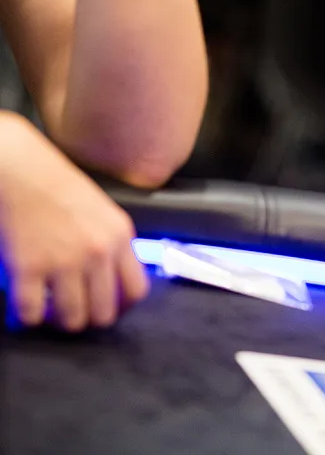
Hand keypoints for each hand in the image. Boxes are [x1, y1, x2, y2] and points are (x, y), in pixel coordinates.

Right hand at [0, 112, 148, 330]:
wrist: (21, 171)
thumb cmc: (60, 188)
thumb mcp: (103, 213)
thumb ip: (113, 244)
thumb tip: (114, 280)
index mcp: (120, 237)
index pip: (136, 290)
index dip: (122, 306)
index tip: (108, 308)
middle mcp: (98, 253)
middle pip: (104, 312)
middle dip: (89, 318)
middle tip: (74, 310)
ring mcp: (64, 262)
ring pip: (72, 319)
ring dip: (59, 321)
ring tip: (50, 310)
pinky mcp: (29, 268)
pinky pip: (32, 313)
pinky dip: (28, 316)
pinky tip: (26, 304)